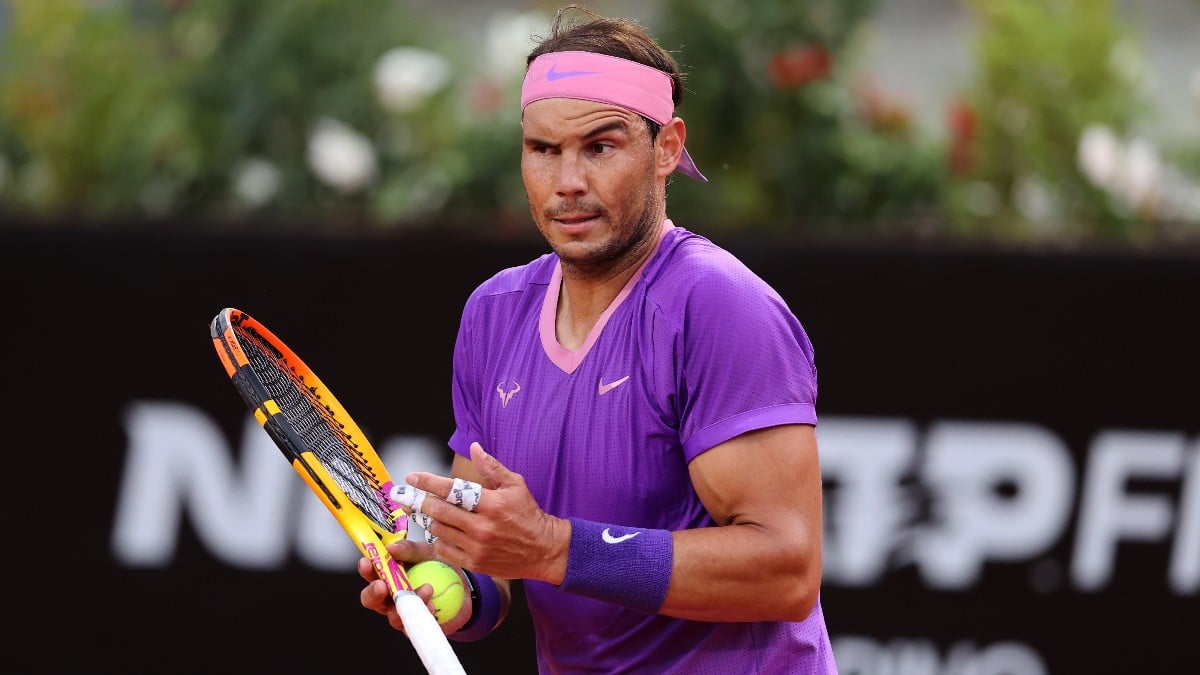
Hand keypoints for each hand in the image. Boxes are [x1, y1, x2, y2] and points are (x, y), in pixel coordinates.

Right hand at [357, 539, 471, 633]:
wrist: (462, 585)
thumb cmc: (437, 566)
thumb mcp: (425, 551)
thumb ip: (409, 549)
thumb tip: (391, 548)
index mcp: (387, 576)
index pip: (370, 573)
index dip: (365, 569)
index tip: (367, 562)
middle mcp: (389, 597)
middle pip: (371, 600)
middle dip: (373, 593)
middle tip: (382, 585)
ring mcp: (401, 613)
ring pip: (393, 615)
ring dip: (406, 603)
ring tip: (426, 589)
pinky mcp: (416, 626)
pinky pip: (414, 625)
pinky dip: (423, 614)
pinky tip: (433, 605)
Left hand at [405, 442, 570, 585]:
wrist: (543, 549)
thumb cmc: (527, 514)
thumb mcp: (515, 484)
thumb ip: (491, 467)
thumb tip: (474, 447)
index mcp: (491, 504)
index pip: (452, 490)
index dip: (428, 483)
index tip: (411, 477)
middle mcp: (482, 526)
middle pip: (439, 512)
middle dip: (418, 502)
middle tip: (403, 496)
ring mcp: (477, 547)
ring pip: (439, 531)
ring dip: (426, 520)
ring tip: (420, 512)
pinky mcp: (475, 563)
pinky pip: (445, 550)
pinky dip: (437, 539)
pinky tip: (436, 531)